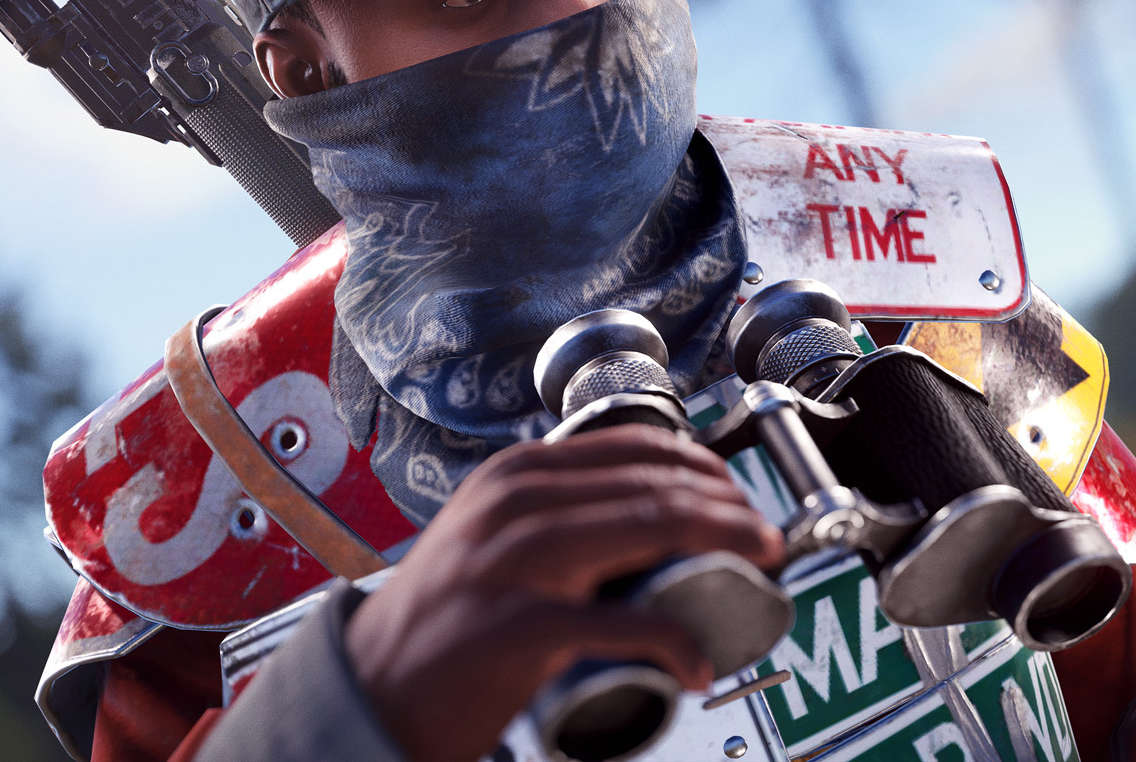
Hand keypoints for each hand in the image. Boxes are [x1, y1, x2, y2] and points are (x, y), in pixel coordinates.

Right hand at [343, 424, 784, 761]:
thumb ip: (557, 513)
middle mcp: (515, 503)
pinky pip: (615, 623)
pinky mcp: (512, 627)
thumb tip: (655, 510)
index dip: (707, 468)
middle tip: (767, 538)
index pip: (638, 448)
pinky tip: (697, 660)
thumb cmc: (441, 622)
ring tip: (757, 571)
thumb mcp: (492, 538)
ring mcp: (511, 562)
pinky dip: (671, 640)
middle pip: (657, 484)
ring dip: (723, 546)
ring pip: (649, 527)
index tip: (742, 497)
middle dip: (731, 507)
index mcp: (516, 475)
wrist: (368, 688)